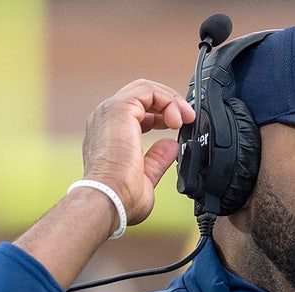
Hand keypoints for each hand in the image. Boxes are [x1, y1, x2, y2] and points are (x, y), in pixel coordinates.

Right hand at [81, 79, 195, 225]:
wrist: (110, 199)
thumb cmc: (121, 198)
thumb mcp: (146, 177)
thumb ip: (157, 159)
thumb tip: (170, 146)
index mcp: (109, 134)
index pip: (137, 111)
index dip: (161, 113)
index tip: (179, 125)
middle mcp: (106, 119)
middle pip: (142, 95)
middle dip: (169, 103)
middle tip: (188, 118)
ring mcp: (110, 112)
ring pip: (145, 89)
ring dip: (171, 100)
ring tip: (185, 118)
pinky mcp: (119, 109)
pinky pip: (147, 91)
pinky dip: (167, 100)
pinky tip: (177, 119)